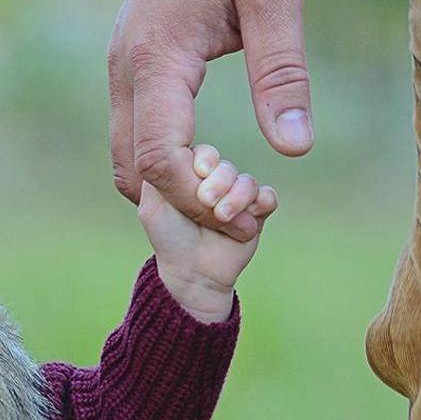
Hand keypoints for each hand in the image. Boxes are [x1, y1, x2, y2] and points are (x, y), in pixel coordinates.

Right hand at [108, 0, 311, 242]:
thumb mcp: (274, 0)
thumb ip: (282, 74)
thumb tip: (294, 146)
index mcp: (157, 60)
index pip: (160, 157)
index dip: (199, 200)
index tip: (245, 217)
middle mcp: (126, 72)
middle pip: (134, 170)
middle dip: (183, 206)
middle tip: (238, 217)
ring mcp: (122, 73)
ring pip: (128, 158)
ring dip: (169, 190)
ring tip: (226, 197)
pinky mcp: (134, 73)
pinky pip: (135, 138)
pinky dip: (163, 167)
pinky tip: (207, 170)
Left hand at [138, 145, 277, 323]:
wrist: (193, 273)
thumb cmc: (169, 239)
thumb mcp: (152, 205)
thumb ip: (157, 174)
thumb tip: (174, 146)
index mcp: (193, 177)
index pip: (205, 154)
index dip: (205, 160)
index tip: (199, 172)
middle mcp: (217, 184)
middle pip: (227, 166)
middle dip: (220, 182)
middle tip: (207, 201)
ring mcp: (239, 199)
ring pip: (248, 182)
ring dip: (237, 197)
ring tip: (223, 216)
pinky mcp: (257, 215)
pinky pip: (268, 197)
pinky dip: (261, 202)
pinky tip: (250, 216)